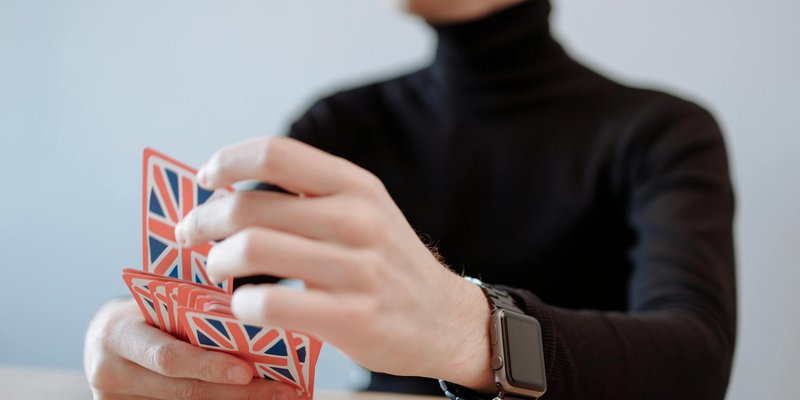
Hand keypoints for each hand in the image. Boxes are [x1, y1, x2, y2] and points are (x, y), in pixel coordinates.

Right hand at [84, 298, 298, 399]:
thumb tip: (256, 316)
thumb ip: (192, 308)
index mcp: (117, 333)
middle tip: (281, 390)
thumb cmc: (146, 312)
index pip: (169, 356)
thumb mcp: (158, 301)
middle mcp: (109, 372)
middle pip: (183, 391)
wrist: (106, 338)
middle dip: (236, 393)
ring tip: (276, 395)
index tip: (248, 371)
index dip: (210, 366)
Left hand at [175, 136, 494, 390]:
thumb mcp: (365, 211)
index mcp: (356, 186)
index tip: (205, 178)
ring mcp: (357, 269)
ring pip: (253, 250)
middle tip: (191, 234)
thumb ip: (310, 195)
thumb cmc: (389, 263)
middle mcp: (358, 220)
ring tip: (217, 269)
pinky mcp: (351, 317)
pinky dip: (242, 305)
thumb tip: (232, 189)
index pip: (276, 153)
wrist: (443, 319)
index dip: (227, 160)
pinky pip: (270, 303)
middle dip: (203, 220)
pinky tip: (245, 306)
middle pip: (251, 205)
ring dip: (218, 261)